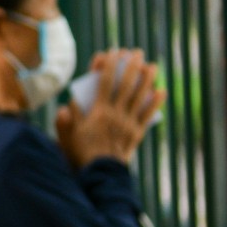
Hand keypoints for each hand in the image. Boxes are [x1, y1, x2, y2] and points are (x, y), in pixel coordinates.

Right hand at [56, 48, 163, 168]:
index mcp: (97, 112)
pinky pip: (148, 115)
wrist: (100, 175)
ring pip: (140, 97)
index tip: (112, 52)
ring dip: (147, 80)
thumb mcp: (66, 136)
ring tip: (153, 66)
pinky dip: (155, 103)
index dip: (109, 65)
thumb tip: (66, 105)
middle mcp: (115, 114)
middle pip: (126, 85)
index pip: (104, 82)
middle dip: (131, 66)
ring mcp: (128, 123)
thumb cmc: (80, 154)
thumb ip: (65, 119)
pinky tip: (161, 91)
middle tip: (136, 53)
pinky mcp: (136, 133)